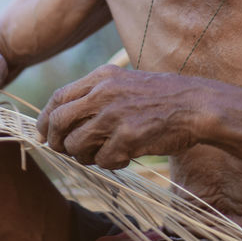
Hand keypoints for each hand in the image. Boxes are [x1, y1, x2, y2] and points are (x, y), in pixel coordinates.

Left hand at [35, 65, 207, 168]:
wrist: (198, 105)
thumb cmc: (162, 97)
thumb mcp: (124, 83)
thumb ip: (95, 96)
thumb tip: (62, 120)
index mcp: (101, 77)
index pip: (57, 98)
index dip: (44, 119)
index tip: (43, 134)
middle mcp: (103, 93)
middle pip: (58, 122)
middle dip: (55, 141)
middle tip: (62, 151)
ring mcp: (115, 115)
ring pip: (76, 145)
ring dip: (83, 156)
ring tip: (100, 154)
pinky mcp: (128, 137)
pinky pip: (102, 160)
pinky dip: (109, 163)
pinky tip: (124, 157)